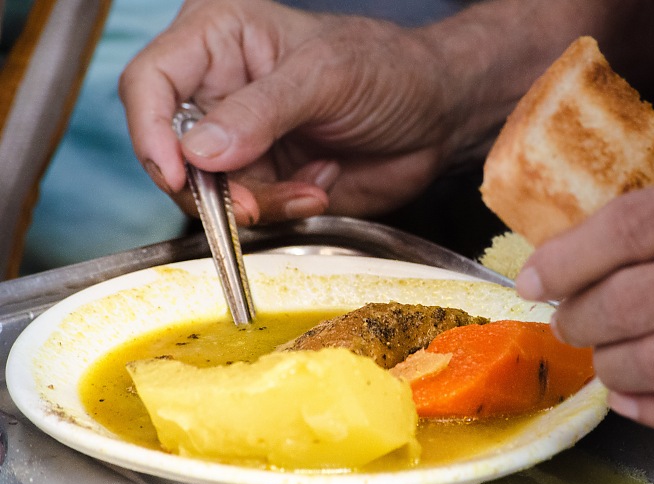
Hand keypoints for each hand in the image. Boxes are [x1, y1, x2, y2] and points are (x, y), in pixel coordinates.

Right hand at [119, 0, 463, 224]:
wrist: (436, 117)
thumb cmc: (388, 70)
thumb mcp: (325, 77)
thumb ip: (261, 111)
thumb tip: (198, 151)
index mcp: (219, 38)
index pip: (151, 82)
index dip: (151, 132)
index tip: (179, 173)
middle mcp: (219, 89)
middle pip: (170, 149)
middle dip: (212, 185)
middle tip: (253, 201)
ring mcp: (240, 139)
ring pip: (210, 191)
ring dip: (259, 202)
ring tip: (310, 184)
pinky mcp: (265, 177)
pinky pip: (249, 210)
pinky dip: (282, 209)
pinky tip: (319, 183)